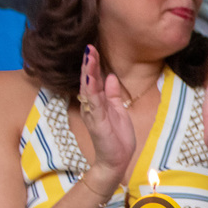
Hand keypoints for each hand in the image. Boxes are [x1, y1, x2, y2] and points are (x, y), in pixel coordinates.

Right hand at [77, 45, 135, 178]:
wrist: (117, 160)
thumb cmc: (117, 138)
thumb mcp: (118, 111)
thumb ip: (113, 95)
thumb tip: (110, 77)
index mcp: (97, 103)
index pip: (94, 81)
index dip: (94, 65)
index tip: (94, 49)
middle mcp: (91, 106)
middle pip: (89, 81)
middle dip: (90, 64)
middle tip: (90, 47)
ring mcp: (93, 114)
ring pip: (89, 90)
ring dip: (89, 73)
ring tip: (90, 57)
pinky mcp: (97, 123)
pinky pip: (94, 104)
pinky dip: (92, 91)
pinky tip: (91, 79)